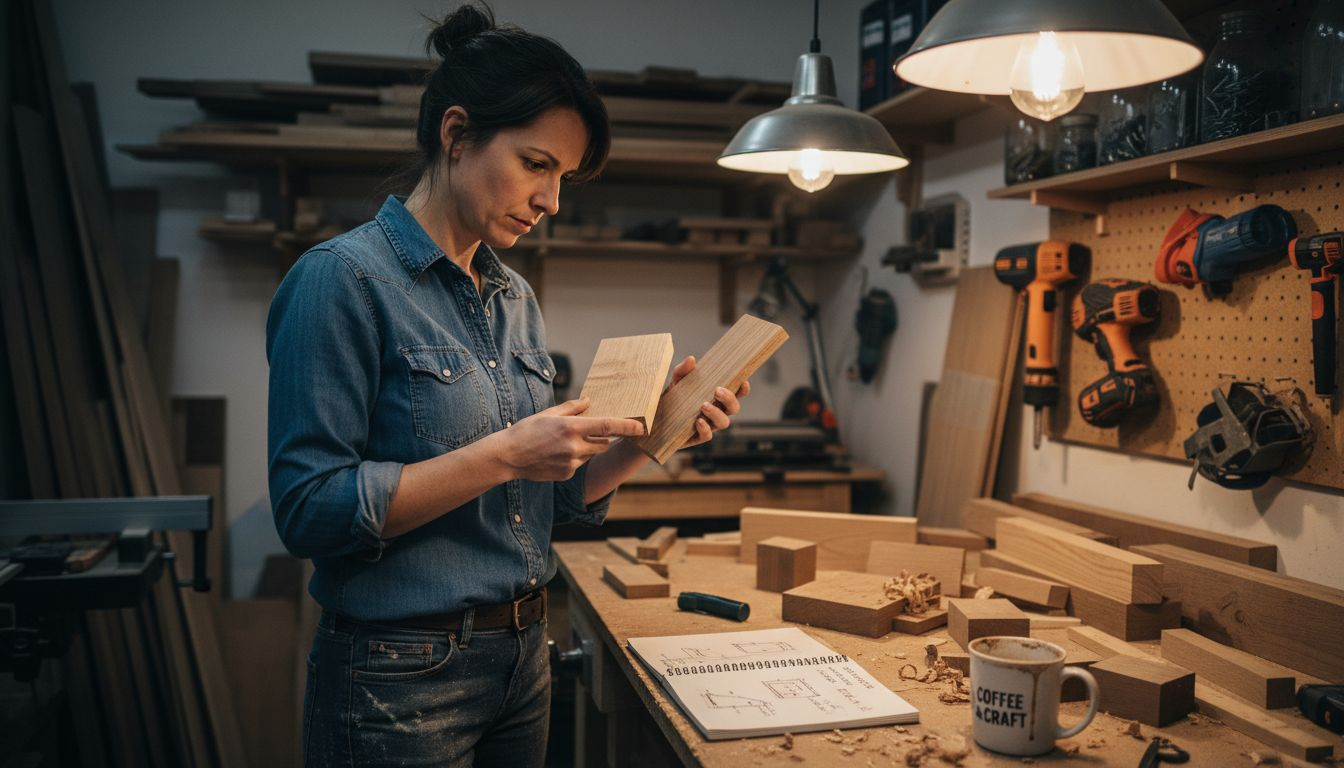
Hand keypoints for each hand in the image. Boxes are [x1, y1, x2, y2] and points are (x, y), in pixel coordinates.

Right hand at [499, 398, 644, 480]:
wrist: (508, 457)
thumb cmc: (527, 431)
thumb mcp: (548, 413)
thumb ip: (572, 408)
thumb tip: (589, 401)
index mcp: (571, 428)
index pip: (607, 427)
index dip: (627, 427)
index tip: (642, 427)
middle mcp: (574, 447)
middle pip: (603, 444)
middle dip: (601, 438)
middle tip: (585, 433)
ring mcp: (571, 464)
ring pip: (591, 455)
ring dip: (585, 449)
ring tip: (561, 444)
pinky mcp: (566, 475)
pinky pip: (578, 465)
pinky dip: (573, 459)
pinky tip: (554, 455)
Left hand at [667, 355, 750, 449]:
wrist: (656, 417)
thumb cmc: (672, 397)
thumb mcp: (676, 381)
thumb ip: (683, 370)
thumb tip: (691, 359)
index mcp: (716, 397)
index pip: (736, 393)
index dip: (743, 389)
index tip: (743, 381)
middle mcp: (716, 411)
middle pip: (734, 408)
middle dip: (730, 399)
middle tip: (717, 391)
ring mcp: (708, 424)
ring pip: (724, 423)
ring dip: (717, 414)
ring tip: (704, 405)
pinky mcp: (697, 436)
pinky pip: (707, 436)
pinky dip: (705, 428)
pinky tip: (697, 421)